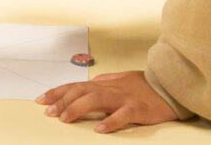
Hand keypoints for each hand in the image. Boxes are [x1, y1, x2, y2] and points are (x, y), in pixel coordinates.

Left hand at [36, 71, 177, 133]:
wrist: (169, 86)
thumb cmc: (144, 85)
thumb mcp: (119, 80)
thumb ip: (103, 82)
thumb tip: (87, 83)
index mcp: (104, 83)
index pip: (75, 86)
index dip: (57, 92)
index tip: (41, 100)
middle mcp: (110, 88)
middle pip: (81, 91)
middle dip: (62, 101)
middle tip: (48, 112)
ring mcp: (123, 98)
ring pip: (96, 99)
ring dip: (78, 108)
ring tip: (65, 118)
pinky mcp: (138, 109)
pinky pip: (123, 115)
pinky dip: (110, 122)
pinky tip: (100, 129)